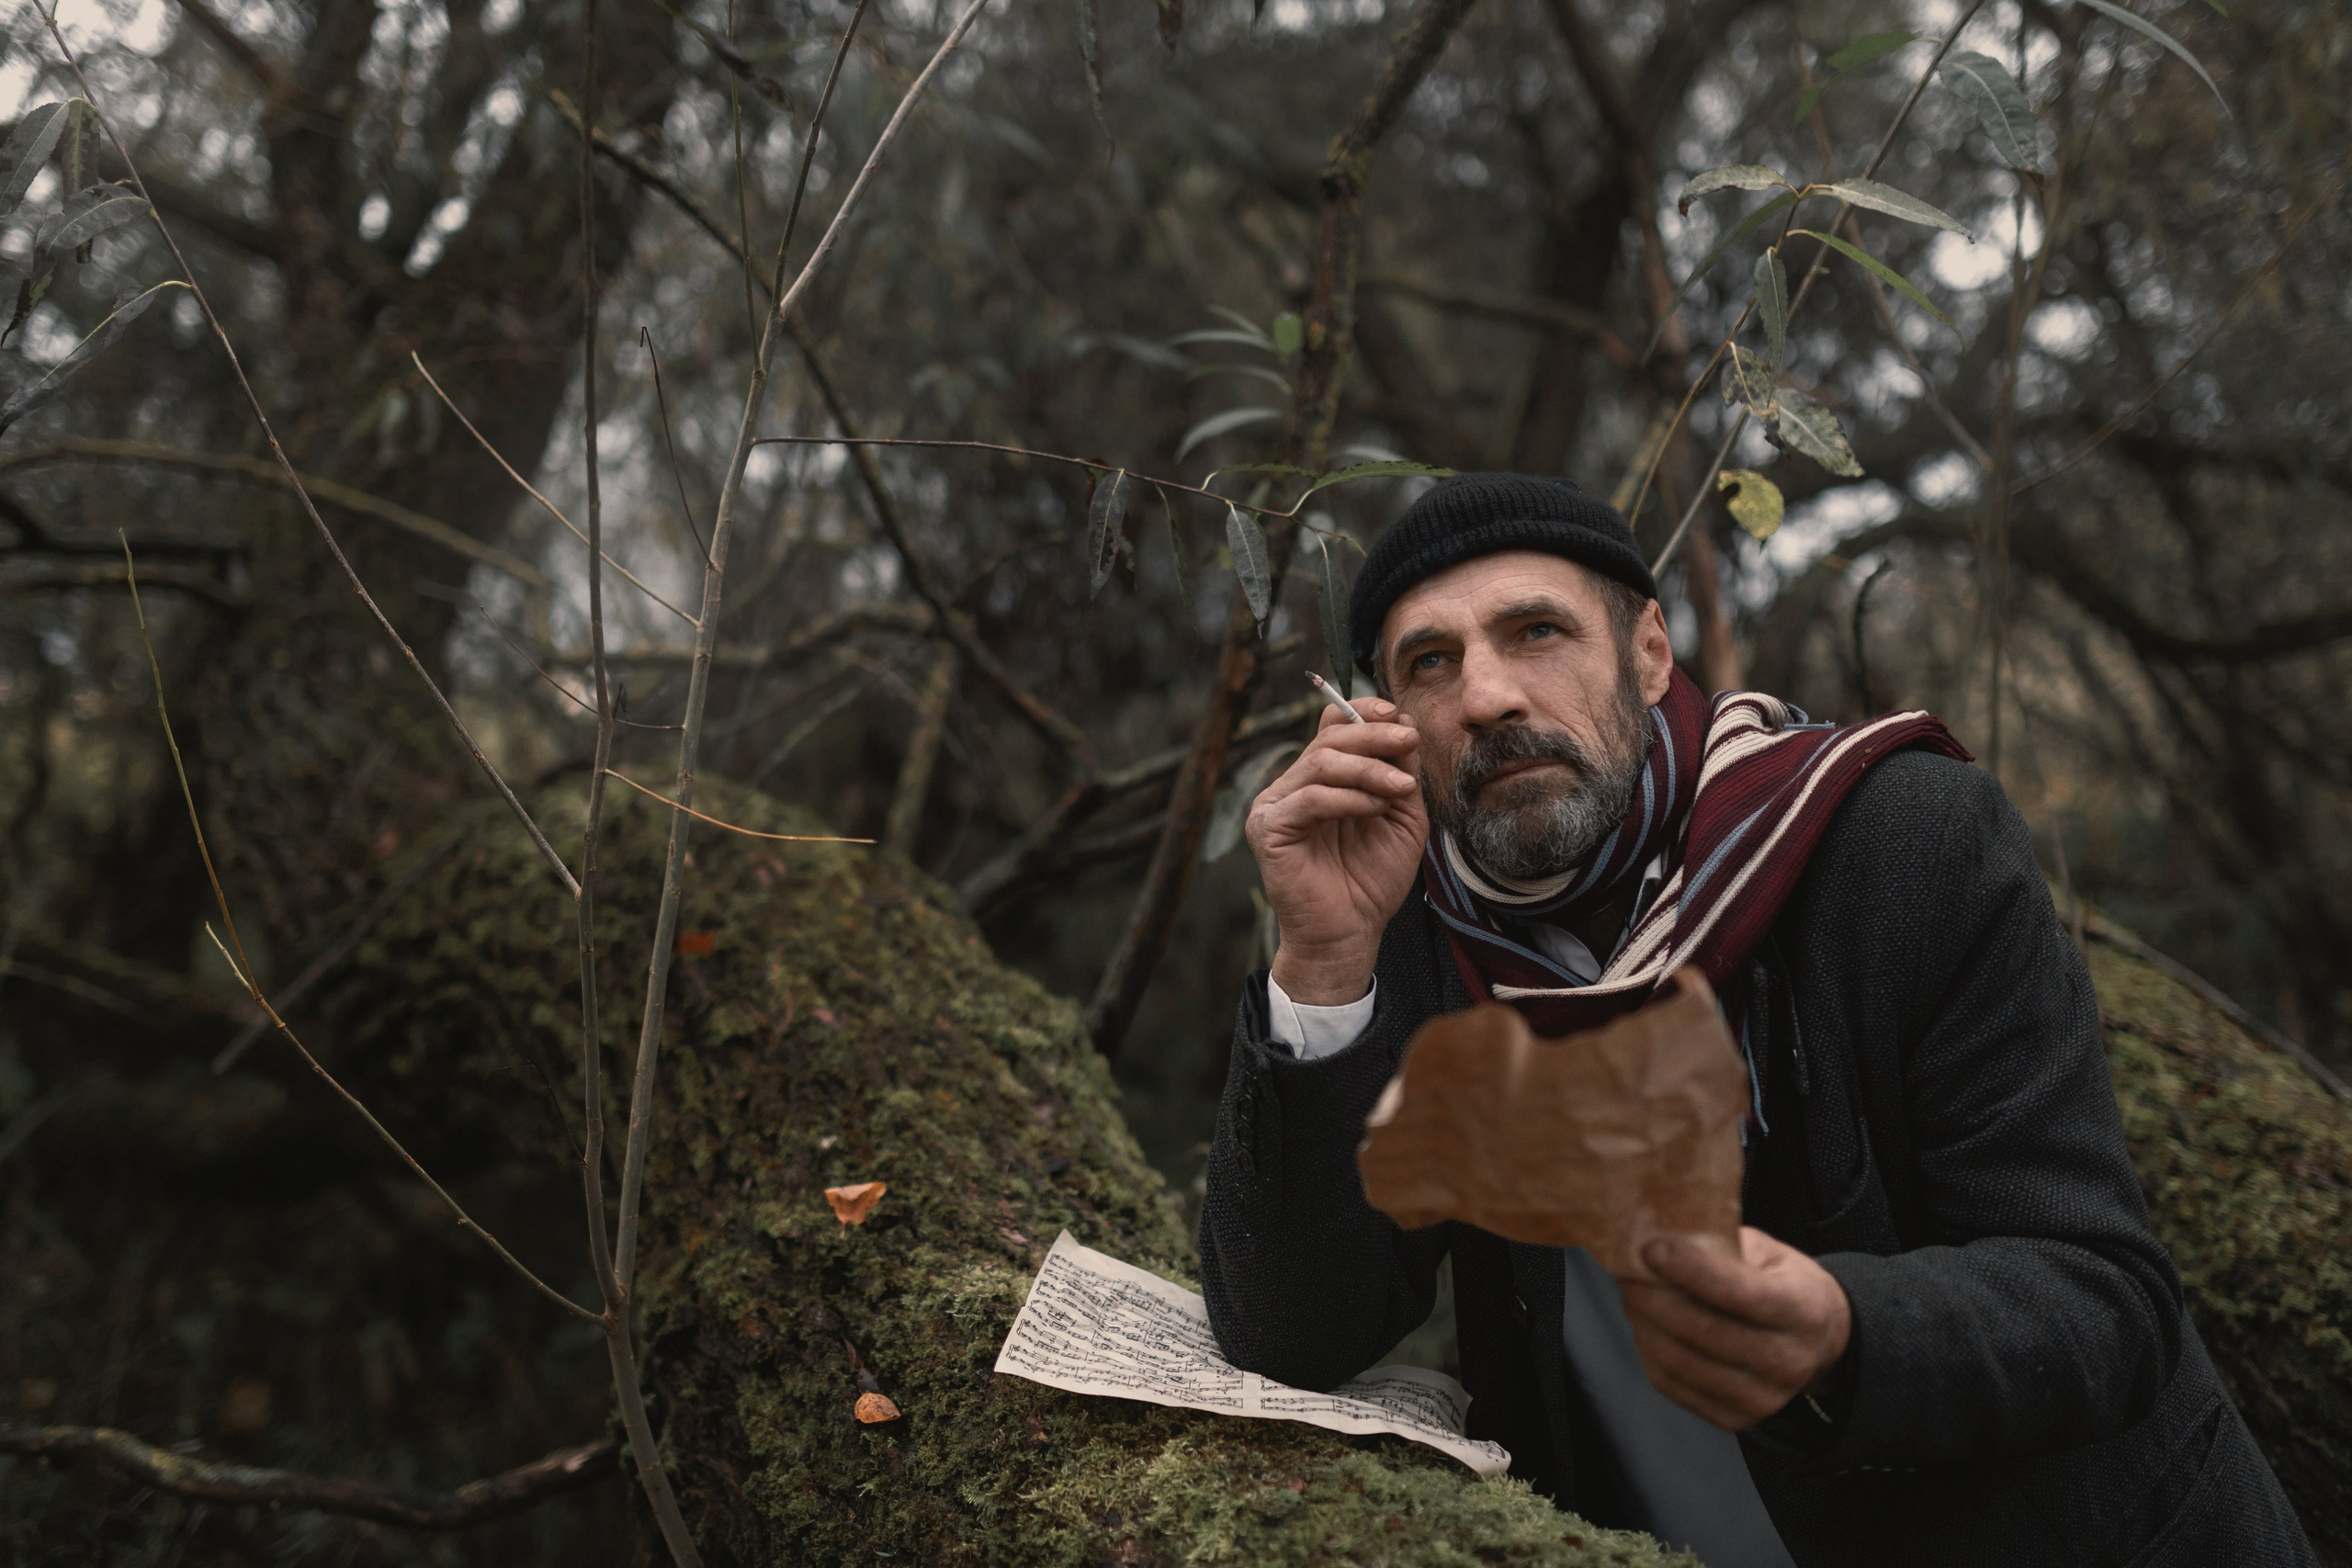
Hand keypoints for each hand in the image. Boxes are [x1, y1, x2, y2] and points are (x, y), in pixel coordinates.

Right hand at [1247, 696, 1426, 1004]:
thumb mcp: (1399, 816)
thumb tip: (1404, 725)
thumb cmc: (1372, 880)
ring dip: (1369, 769)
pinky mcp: (1268, 830)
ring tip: (1401, 787)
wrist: (1350, 934)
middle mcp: (1291, 786)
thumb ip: (1400, 773)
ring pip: (1321, 763)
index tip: (1401, 716)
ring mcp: (1274, 806)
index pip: (1332, 726)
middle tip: (1408, 739)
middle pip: (1329, 739)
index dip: (1363, 712)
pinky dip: (1348, 798)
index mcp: (1319, 779)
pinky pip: (1310, 798)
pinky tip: (1375, 809)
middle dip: (1374, 736)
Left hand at [1619, 1227, 1851, 1431]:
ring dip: (1644, 1325)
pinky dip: (1648, 1352)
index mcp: (1803, 1311)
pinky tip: (1646, 1326)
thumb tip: (1665, 1236)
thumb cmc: (1786, 1285)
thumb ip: (1724, 1246)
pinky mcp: (1735, 1419)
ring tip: (1633, 1297)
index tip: (1652, 1249)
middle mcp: (1788, 1361)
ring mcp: (1762, 1398)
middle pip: (1704, 1332)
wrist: (1818, 1341)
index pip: (1740, 1294)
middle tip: (1629, 1273)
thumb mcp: (1769, 1253)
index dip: (1691, 1270)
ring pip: (1681, 1363)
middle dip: (1654, 1299)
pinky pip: (1672, 1385)